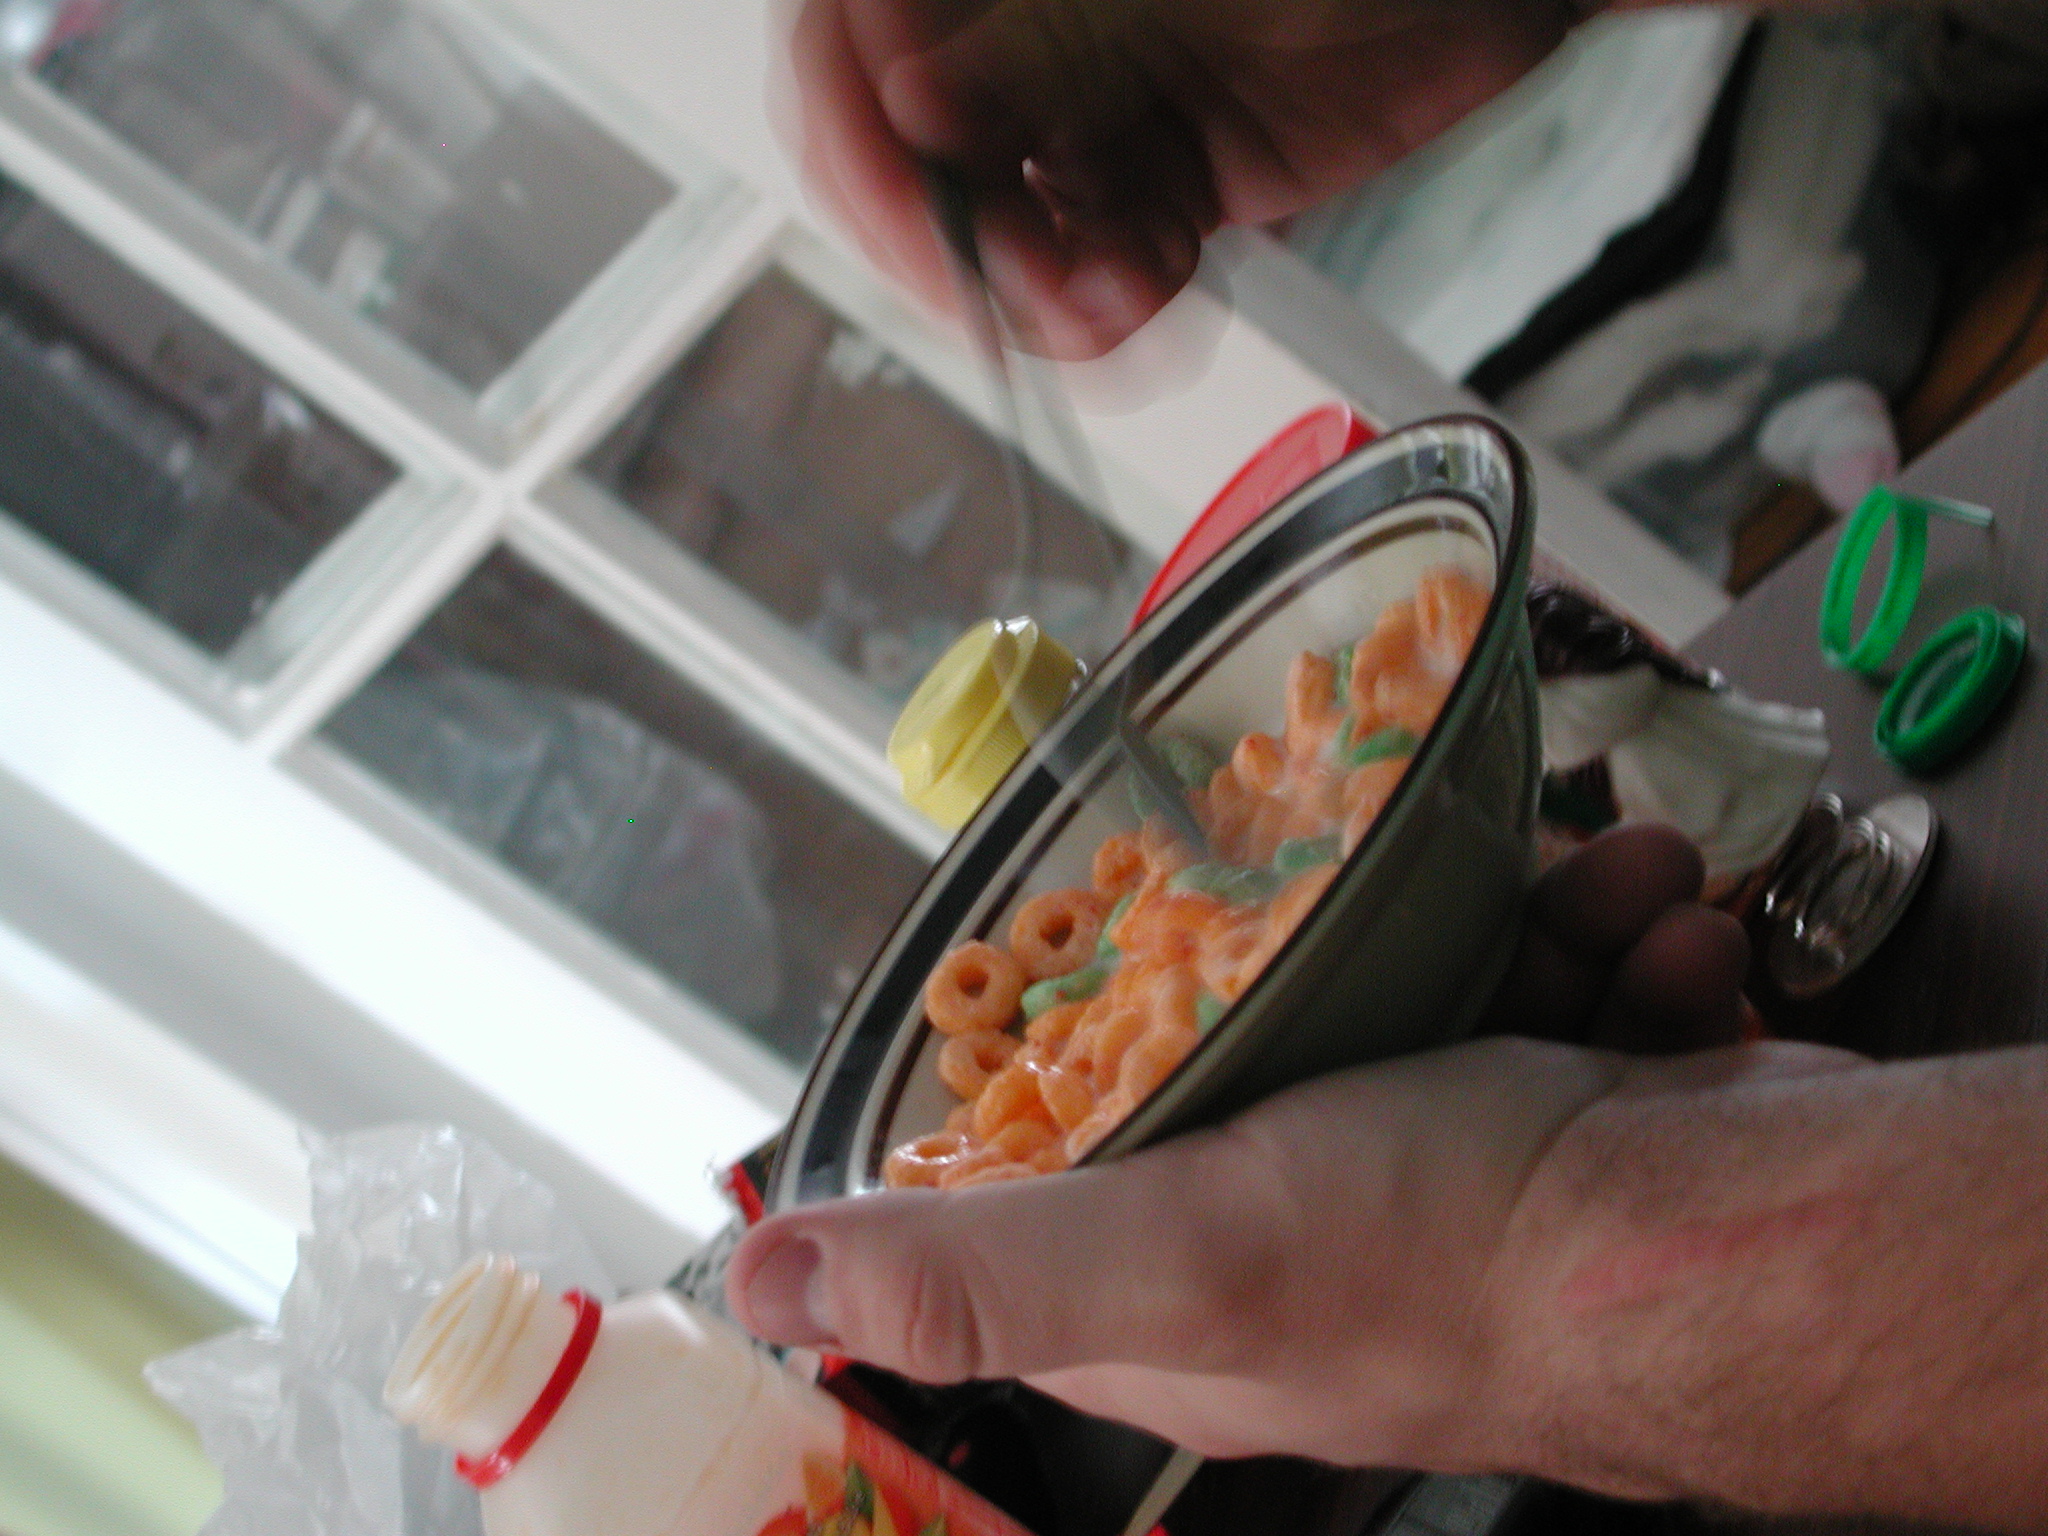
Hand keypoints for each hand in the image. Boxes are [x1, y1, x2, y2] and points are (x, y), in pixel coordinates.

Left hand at [727, 827, 1811, 1468]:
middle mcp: (1291, 1236)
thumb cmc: (1450, 1256)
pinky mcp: (1551, 1115)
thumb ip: (977, 1273)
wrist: (1746, 1261)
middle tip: (1404, 873)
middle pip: (1249, 1032)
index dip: (1065, 1061)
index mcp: (1171, 1295)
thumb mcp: (1181, 1247)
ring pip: (1419, 981)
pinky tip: (1658, 929)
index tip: (1105, 946)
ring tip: (1605, 894)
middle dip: (1336, 940)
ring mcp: (1433, 1168)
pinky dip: (1608, 941)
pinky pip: (1545, 987)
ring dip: (1521, 915)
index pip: (1061, 1166)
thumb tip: (758, 1285)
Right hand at [787, 0, 1589, 355]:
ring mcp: (1095, 102)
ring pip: (1002, 225)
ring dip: (1040, 287)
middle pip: (914, 151)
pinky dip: (1108, 302)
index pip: (853, 39)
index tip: (909, 209)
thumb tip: (913, 102)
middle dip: (964, 236)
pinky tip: (1143, 290)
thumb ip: (1051, 42)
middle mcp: (1034, 23)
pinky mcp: (1163, 178)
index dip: (858, 135)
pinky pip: (1094, 264)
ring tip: (1113, 297)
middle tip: (1029, 283)